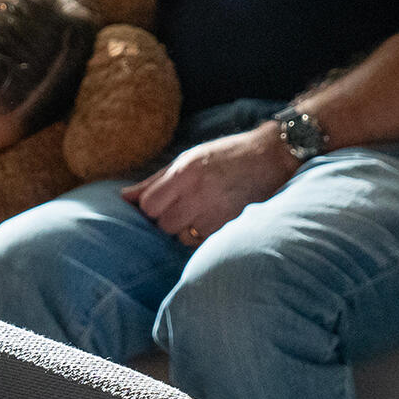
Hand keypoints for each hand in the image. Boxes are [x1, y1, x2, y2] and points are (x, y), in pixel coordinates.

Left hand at [123, 121, 294, 244]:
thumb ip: (155, 181)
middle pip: (163, 224)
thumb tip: (125, 198)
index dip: (151, 208)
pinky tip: (214, 218)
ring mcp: (216, 213)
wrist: (272, 157)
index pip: (149, 206)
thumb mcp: (188, 159)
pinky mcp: (230, 227)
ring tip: (201, 211)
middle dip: (167, 219)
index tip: (161, 204)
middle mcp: (198, 194)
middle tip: (184, 207)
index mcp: (184, 173)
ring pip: (181, 237)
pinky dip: (202, 235)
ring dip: (185, 229)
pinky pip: (202, 242)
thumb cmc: (226, 156)